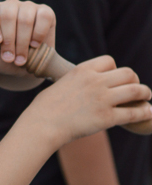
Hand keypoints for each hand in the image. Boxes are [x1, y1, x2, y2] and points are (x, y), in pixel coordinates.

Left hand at [0, 0, 55, 77]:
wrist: (23, 69)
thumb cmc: (0, 58)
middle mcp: (9, 5)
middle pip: (7, 14)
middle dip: (9, 40)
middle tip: (9, 58)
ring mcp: (28, 6)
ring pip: (24, 17)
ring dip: (23, 42)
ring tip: (20, 58)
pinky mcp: (45, 12)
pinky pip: (42, 17)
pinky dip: (38, 34)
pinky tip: (35, 45)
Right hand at [20, 56, 151, 146]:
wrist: (43, 124)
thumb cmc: (46, 107)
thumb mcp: (62, 83)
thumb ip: (77, 80)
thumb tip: (82, 84)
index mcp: (83, 70)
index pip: (109, 61)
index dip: (115, 69)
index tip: (114, 78)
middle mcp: (95, 81)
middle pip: (127, 73)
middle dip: (133, 80)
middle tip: (134, 89)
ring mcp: (102, 99)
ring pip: (135, 90)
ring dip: (144, 93)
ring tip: (146, 97)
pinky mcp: (106, 118)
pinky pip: (133, 113)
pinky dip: (144, 112)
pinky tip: (148, 113)